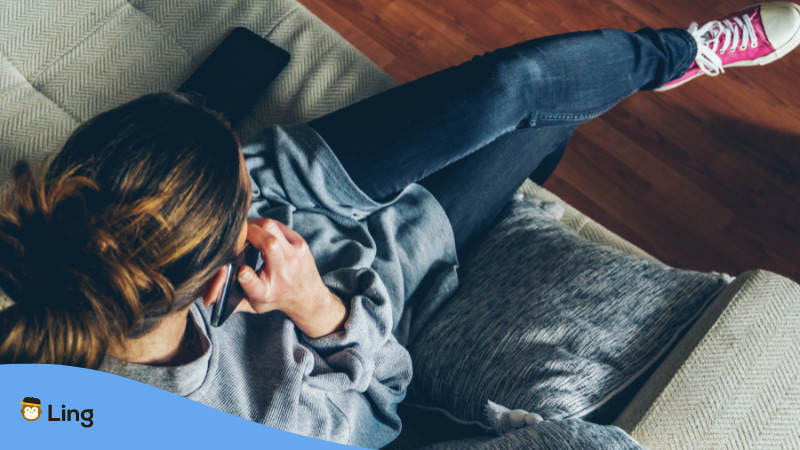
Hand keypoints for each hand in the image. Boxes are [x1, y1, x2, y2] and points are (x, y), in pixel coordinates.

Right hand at [235, 218, 346, 337]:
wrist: (308, 296)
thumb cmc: (275, 298)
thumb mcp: (253, 305)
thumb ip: (230, 301)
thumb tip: (208, 295)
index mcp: (267, 292)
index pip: (255, 286)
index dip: (247, 278)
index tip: (241, 271)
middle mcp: (284, 274)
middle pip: (268, 244)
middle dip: (246, 233)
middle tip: (234, 234)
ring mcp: (296, 256)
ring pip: (271, 227)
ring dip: (254, 225)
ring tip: (245, 231)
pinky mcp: (301, 244)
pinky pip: (278, 225)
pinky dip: (265, 225)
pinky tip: (259, 231)